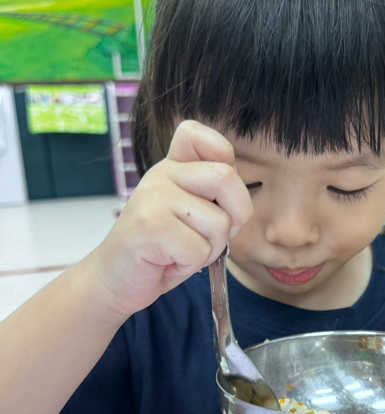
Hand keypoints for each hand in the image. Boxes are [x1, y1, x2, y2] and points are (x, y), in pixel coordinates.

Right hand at [89, 121, 252, 320]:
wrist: (115, 280)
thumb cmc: (162, 250)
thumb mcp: (188, 214)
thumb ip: (211, 194)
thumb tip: (239, 197)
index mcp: (172, 167)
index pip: (194, 133)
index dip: (223, 157)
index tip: (217, 193)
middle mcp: (161, 175)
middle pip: (226, 177)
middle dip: (237, 216)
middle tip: (213, 235)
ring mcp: (153, 198)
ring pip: (219, 222)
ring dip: (210, 249)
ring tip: (181, 251)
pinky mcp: (149, 227)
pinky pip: (199, 249)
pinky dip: (191, 264)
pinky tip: (168, 262)